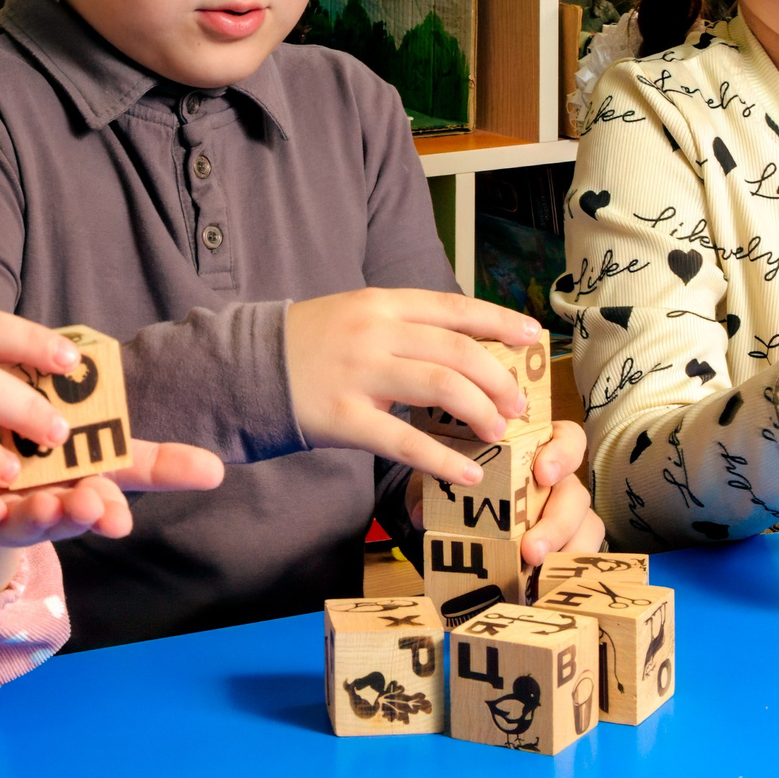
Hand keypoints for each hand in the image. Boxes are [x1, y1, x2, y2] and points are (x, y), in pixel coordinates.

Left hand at [0, 441, 226, 547]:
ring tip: (42, 506)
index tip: (120, 520)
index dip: (112, 511)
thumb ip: (148, 460)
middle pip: (65, 515)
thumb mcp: (91, 450)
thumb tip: (218, 470)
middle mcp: (43, 507)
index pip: (106, 501)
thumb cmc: (33, 461)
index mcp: (77, 488)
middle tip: (88, 506)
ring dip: (32, 517)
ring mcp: (0, 516)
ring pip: (19, 522)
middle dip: (78, 514)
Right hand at [286, 289, 542, 486]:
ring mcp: (358, 374)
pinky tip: (468, 472)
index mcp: (381, 304)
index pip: (454, 307)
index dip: (499, 321)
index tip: (534, 335)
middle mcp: (374, 333)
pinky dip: (443, 460)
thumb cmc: (308, 345)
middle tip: (518, 403)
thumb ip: (403, 326)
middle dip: (498, 378)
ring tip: (499, 431)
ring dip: (480, 411)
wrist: (244, 368)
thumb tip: (463, 344)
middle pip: (457, 350)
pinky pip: (404, 441)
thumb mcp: (354, 316)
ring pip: (441, 388)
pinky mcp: (343, 418)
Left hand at [405, 421, 604, 565]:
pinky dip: (564, 573)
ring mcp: (569, 516)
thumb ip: (437, 492)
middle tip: (532, 549)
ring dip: (562, 554)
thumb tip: (423, 513)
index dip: (562, 453)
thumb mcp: (449, 487)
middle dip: (557, 522)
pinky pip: (580, 559)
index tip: (543, 473)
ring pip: (586, 529)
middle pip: (576, 494)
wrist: (465, 530)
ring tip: (535, 572)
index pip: (567, 440)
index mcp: (537, 453)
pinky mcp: (570, 546)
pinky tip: (542, 587)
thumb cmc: (467, 495)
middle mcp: (561, 483)